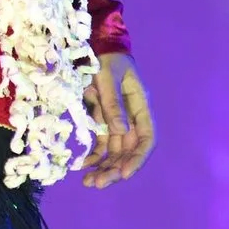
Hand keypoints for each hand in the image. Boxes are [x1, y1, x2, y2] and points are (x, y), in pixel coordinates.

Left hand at [80, 51, 153, 188]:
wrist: (95, 44)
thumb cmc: (105, 57)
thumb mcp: (108, 76)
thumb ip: (112, 103)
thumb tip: (119, 131)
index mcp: (140, 105)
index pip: (146, 138)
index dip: (137, 158)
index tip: (124, 173)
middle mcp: (130, 116)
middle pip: (128, 149)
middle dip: (115, 169)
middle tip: (98, 184)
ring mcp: (115, 119)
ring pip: (113, 150)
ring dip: (103, 167)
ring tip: (89, 183)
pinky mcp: (100, 119)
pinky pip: (99, 143)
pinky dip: (93, 156)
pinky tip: (83, 167)